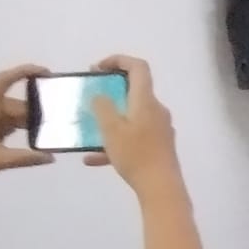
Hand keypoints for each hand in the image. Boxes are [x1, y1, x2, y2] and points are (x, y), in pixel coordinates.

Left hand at [0, 65, 53, 191]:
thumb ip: (26, 158)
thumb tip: (51, 157)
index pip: (3, 81)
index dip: (25, 72)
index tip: (47, 73)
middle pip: (14, 102)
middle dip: (35, 108)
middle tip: (59, 116)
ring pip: (13, 113)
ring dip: (30, 120)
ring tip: (53, 127)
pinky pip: (10, 122)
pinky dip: (24, 127)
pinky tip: (39, 135)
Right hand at [85, 57, 181, 194]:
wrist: (161, 188)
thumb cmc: (135, 155)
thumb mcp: (111, 128)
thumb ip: (102, 106)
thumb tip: (101, 95)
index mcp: (147, 101)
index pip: (138, 68)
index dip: (118, 60)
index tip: (98, 68)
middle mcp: (157, 111)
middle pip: (135, 91)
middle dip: (110, 91)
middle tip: (90, 96)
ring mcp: (160, 130)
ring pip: (131, 117)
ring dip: (110, 120)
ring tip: (88, 129)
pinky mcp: (159, 147)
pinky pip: (133, 138)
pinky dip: (114, 143)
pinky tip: (92, 159)